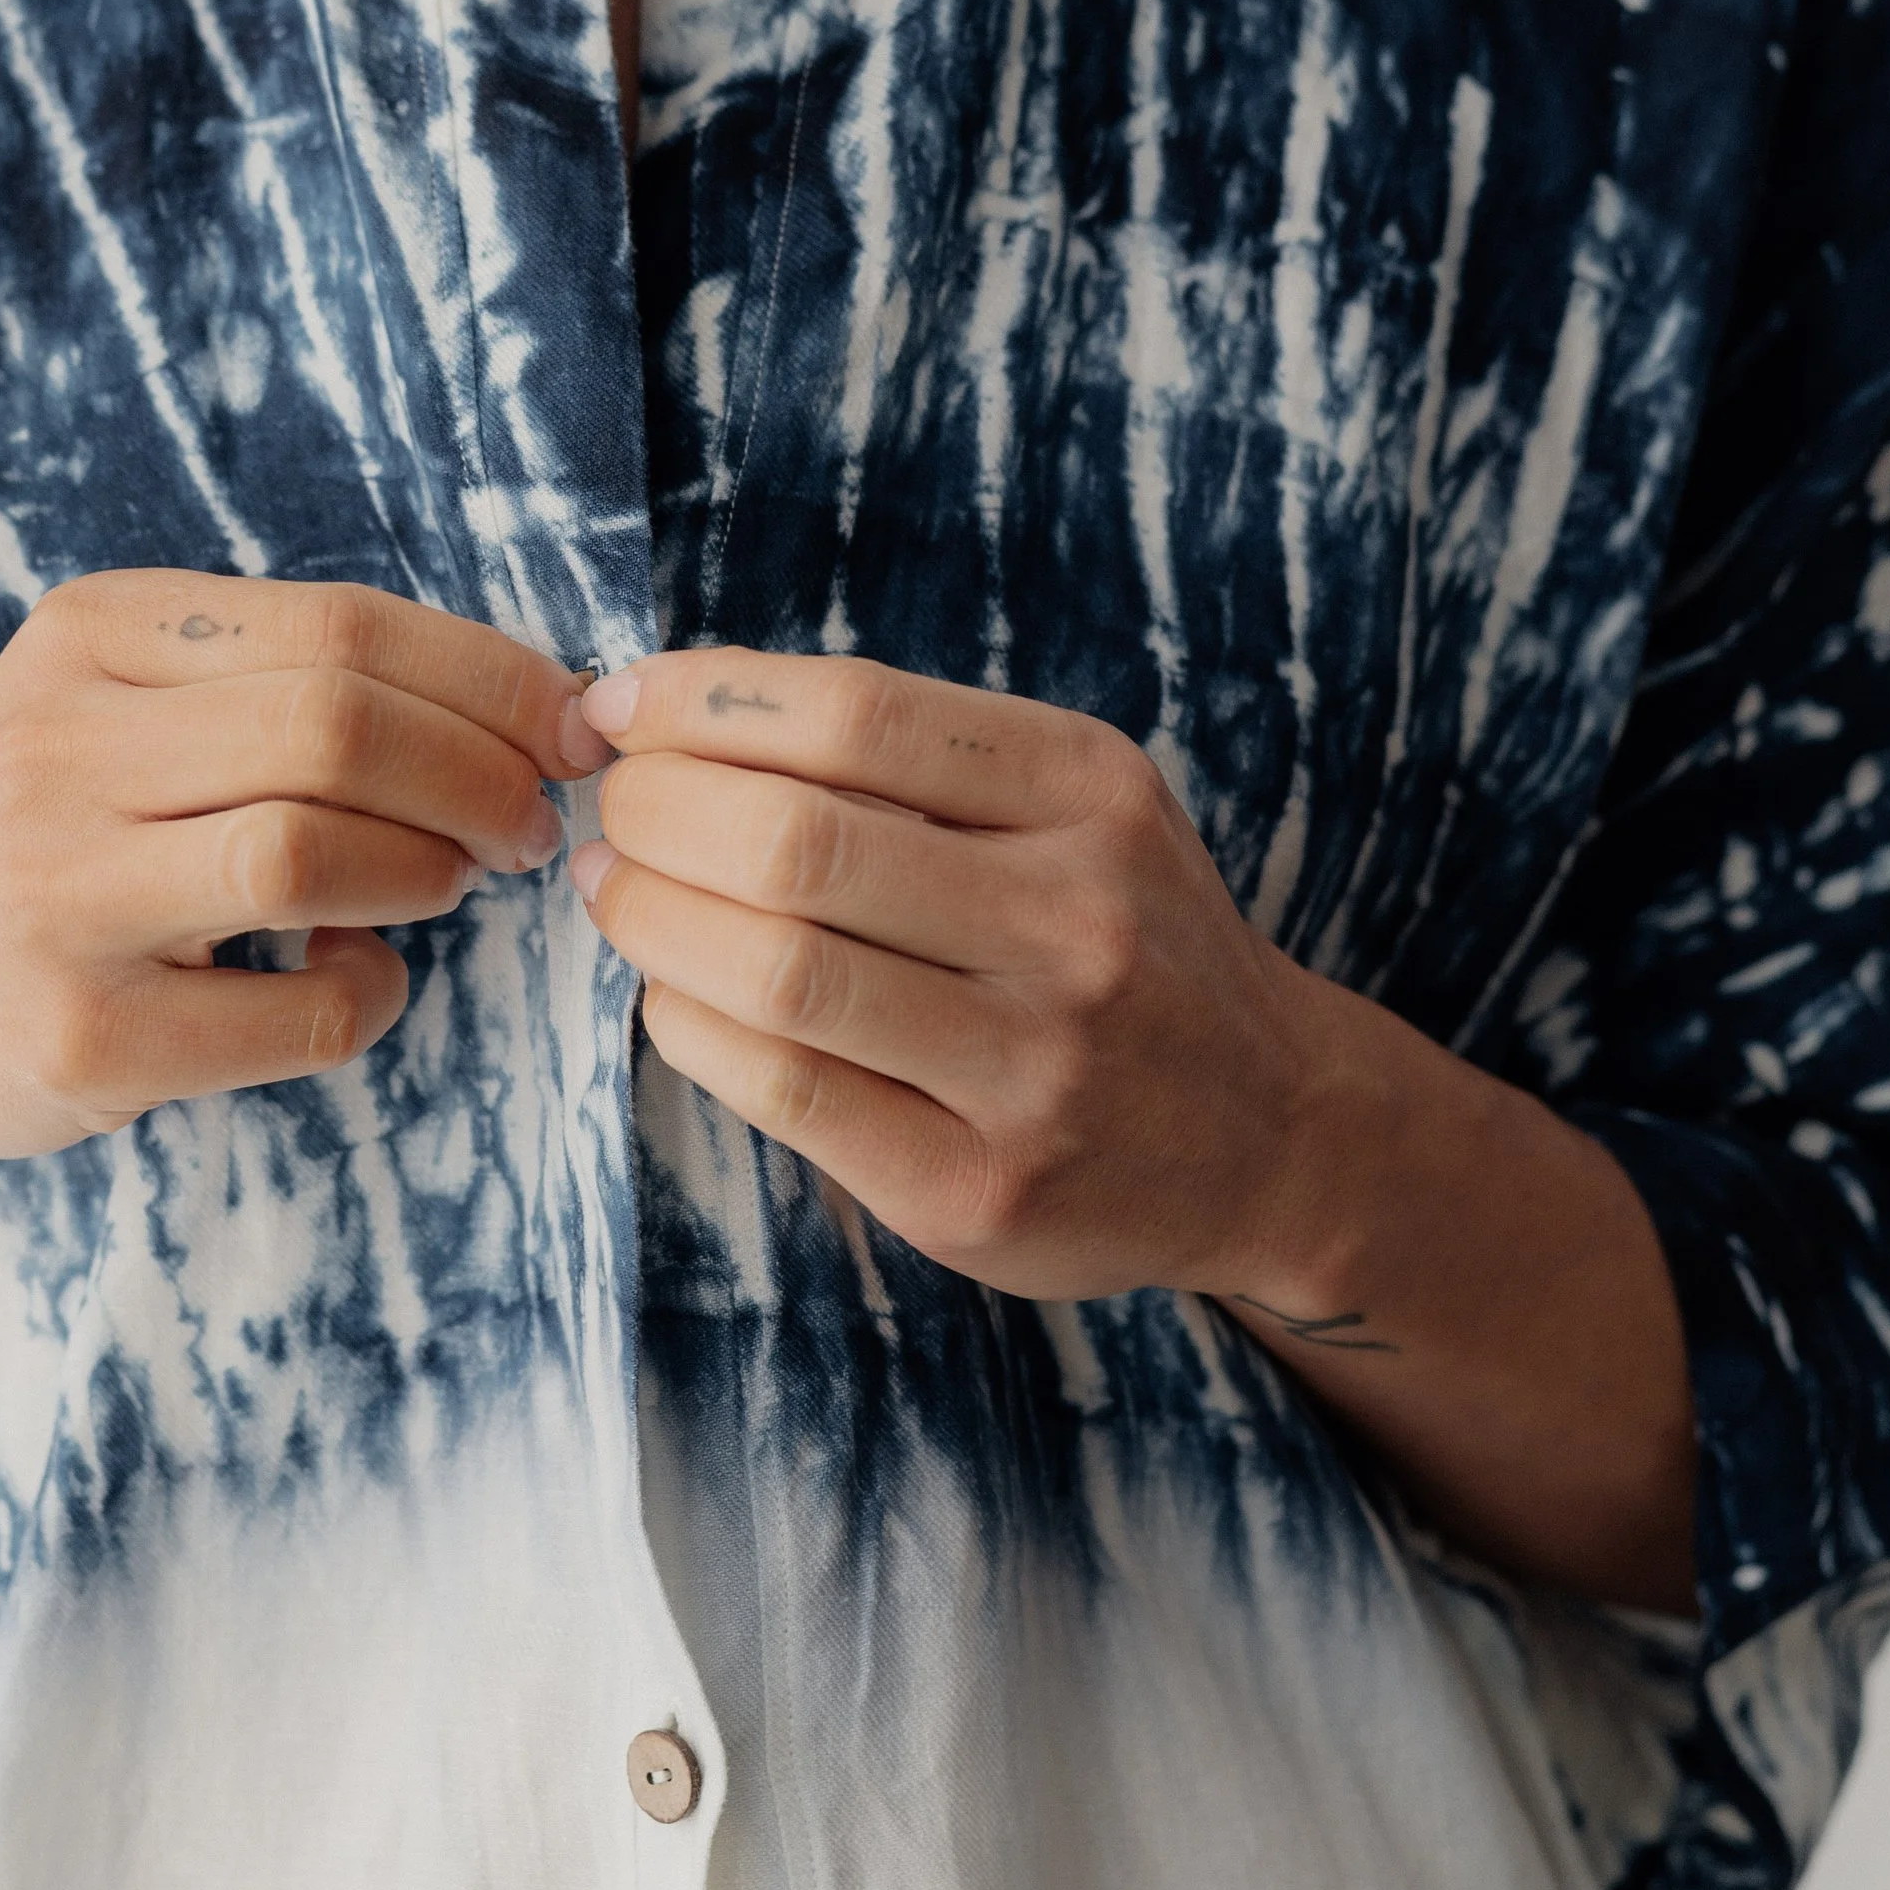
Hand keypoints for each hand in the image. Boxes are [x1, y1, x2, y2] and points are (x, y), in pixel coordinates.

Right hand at [0, 574, 593, 1159]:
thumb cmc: (36, 827)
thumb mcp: (111, 696)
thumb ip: (275, 677)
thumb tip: (522, 698)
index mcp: (90, 637)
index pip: (341, 626)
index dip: (491, 677)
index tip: (568, 725)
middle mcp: (58, 750)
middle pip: (338, 724)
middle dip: (482, 775)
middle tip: (528, 822)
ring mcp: (60, 896)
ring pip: (312, 848)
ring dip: (429, 870)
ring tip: (447, 882)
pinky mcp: (84, 1035)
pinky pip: (300, 1008)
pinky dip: (372, 993)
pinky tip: (353, 973)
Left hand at [567, 647, 1323, 1306]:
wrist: (1276, 1135)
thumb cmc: (1123, 942)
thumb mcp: (1074, 807)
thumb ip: (911, 757)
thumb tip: (669, 707)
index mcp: (1091, 792)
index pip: (853, 711)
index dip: (700, 701)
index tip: (620, 708)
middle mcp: (1076, 921)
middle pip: (794, 839)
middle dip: (655, 809)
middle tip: (613, 810)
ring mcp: (1033, 1067)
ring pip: (775, 967)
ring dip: (649, 914)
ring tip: (617, 888)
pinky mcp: (976, 1188)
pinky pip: (781, 1086)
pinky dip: (688, 1022)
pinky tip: (674, 993)